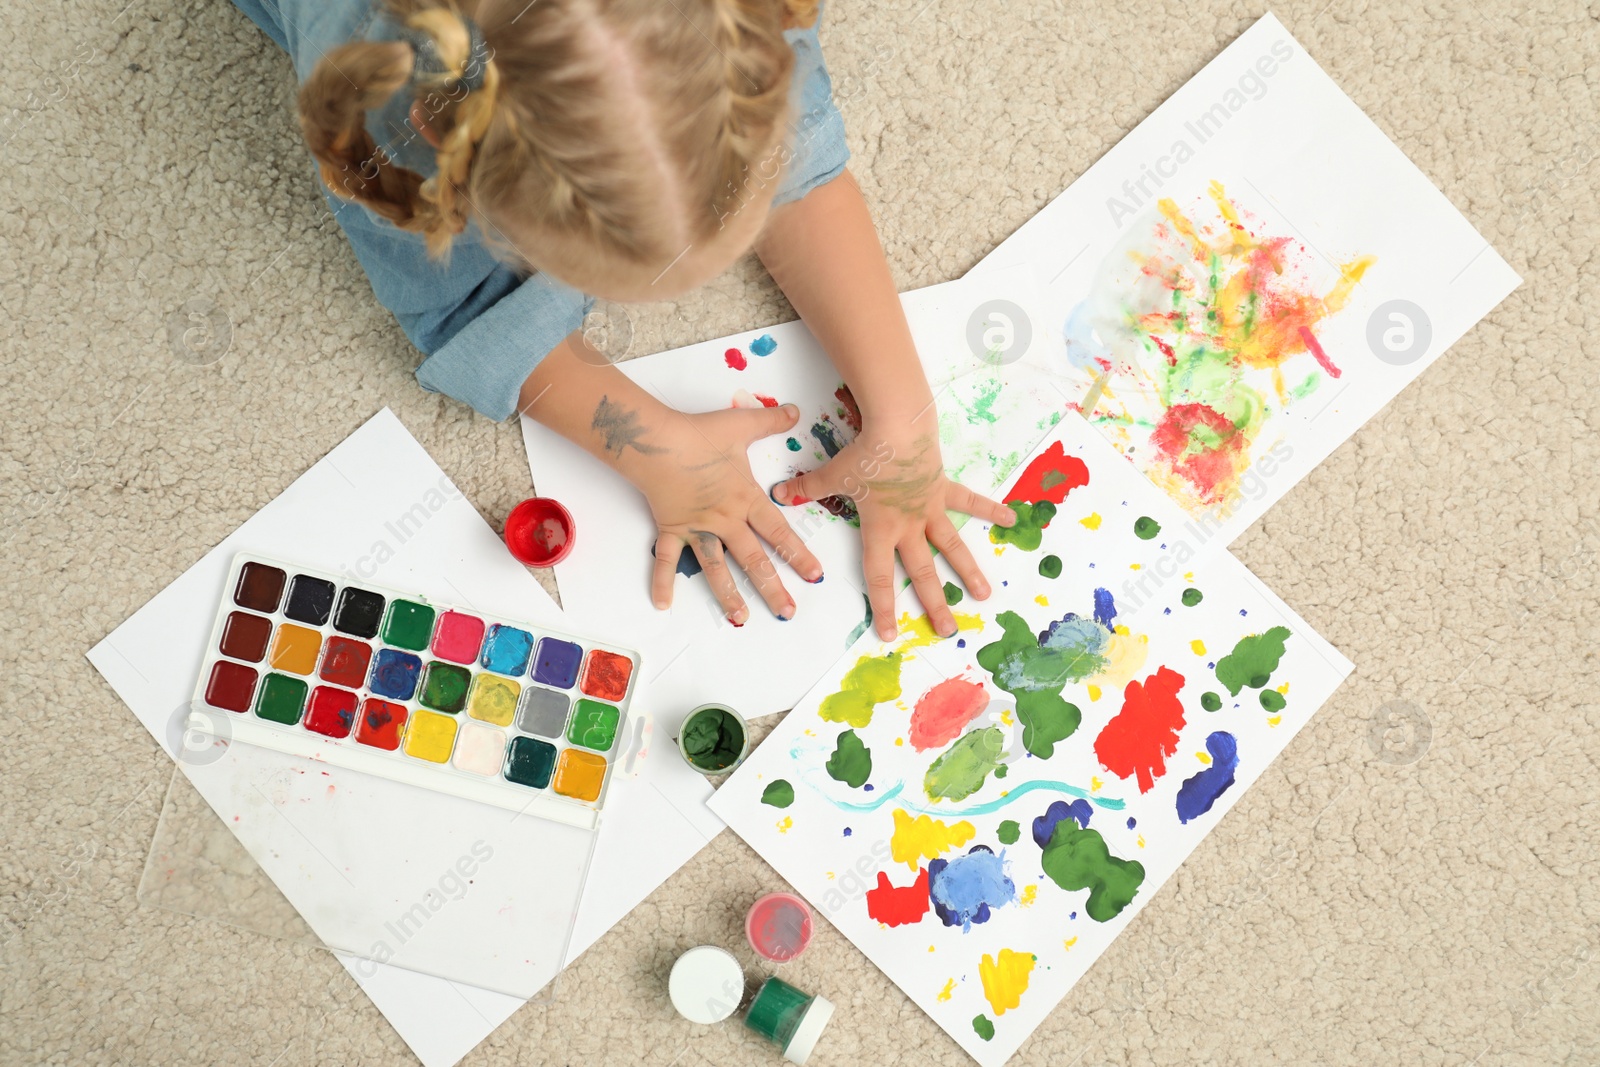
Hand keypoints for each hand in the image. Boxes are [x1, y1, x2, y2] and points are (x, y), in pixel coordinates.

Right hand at [639, 404, 823, 624]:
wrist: (656, 442)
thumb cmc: (698, 435)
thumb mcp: (741, 425)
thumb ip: (770, 421)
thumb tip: (795, 411)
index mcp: (745, 500)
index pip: (779, 533)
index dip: (799, 554)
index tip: (814, 575)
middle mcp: (724, 520)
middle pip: (753, 561)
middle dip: (772, 588)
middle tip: (787, 613)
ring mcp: (697, 528)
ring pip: (716, 568)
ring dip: (728, 595)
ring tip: (741, 619)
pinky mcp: (670, 528)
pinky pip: (665, 559)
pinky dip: (662, 582)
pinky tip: (663, 604)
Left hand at [770, 410, 1015, 640]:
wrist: (898, 426)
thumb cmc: (865, 452)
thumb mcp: (832, 473)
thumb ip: (807, 487)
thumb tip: (780, 493)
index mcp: (881, 528)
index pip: (880, 576)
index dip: (884, 607)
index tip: (889, 634)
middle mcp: (909, 525)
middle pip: (922, 572)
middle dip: (934, 604)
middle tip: (947, 631)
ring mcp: (930, 508)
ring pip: (952, 546)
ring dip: (968, 571)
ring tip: (984, 595)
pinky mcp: (943, 487)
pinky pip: (969, 501)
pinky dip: (990, 509)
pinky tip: (1012, 519)